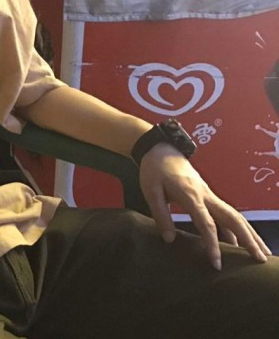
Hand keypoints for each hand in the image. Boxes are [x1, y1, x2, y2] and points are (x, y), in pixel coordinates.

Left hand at [139, 143, 271, 269]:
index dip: (213, 245)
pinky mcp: (208, 195)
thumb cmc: (154, 169)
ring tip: (261, 254)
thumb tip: (169, 240)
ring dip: (249, 234)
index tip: (217, 264)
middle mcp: (206, 195)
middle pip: (232, 218)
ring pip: (234, 215)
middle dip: (248, 239)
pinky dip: (236, 228)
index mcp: (191, 195)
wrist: (161, 148)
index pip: (206, 223)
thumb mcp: (150, 190)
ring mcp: (209, 195)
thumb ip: (161, 214)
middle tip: (260, 260)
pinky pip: (227, 213)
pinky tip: (239, 243)